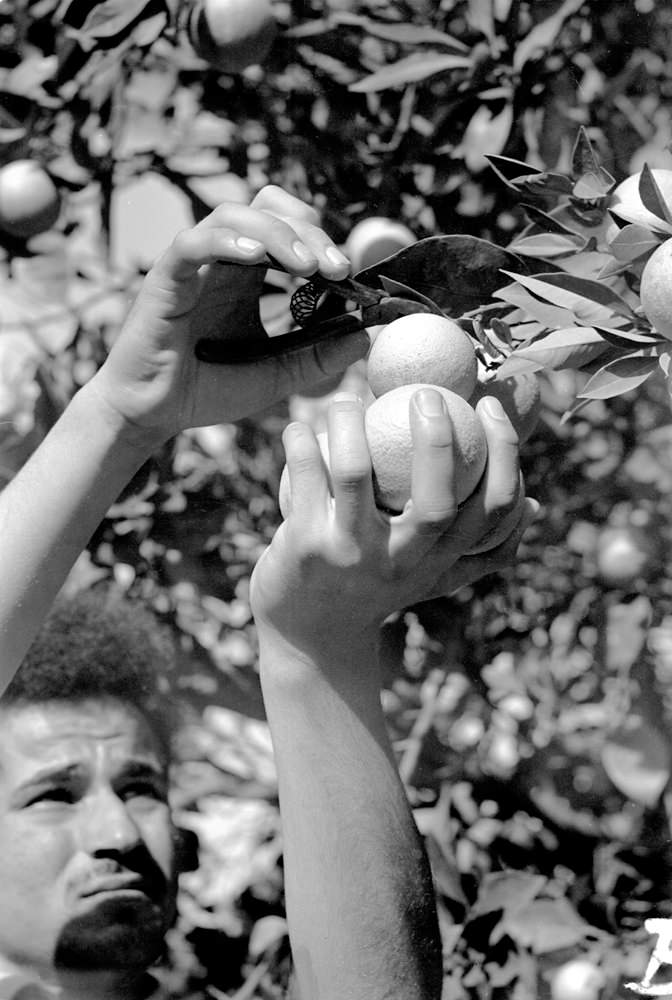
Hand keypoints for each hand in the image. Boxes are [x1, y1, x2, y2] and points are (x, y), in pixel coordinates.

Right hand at [88, 187, 368, 449]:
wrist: (152, 414)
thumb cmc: (206, 390)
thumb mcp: (276, 375)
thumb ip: (318, 357)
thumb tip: (364, 337)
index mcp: (247, 275)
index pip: (287, 227)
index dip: (320, 239)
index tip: (347, 274)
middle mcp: (221, 261)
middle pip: (266, 208)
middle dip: (307, 229)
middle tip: (336, 268)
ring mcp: (192, 265)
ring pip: (233, 216)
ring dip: (277, 234)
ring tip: (307, 266)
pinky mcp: (165, 278)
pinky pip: (191, 243)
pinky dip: (225, 242)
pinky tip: (254, 259)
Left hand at [250, 389, 536, 660]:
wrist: (311, 637)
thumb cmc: (379, 590)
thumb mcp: (433, 579)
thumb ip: (482, 551)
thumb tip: (534, 506)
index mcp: (442, 562)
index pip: (492, 511)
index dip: (504, 455)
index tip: (489, 406)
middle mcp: (403, 563)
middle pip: (437, 503)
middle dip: (437, 441)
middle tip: (427, 395)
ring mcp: (351, 555)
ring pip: (355, 473)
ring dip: (350, 423)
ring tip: (348, 400)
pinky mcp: (305, 546)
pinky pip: (305, 474)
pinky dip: (302, 440)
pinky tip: (301, 425)